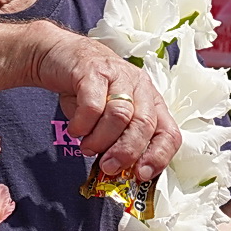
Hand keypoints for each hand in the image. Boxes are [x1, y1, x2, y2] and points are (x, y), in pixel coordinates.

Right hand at [28, 25, 180, 180]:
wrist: (60, 56)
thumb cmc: (88, 90)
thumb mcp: (109, 116)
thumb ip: (119, 140)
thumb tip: (120, 172)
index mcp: (151, 102)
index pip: (169, 133)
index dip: (159, 156)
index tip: (141, 175)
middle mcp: (140, 87)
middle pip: (144, 125)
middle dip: (126, 153)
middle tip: (108, 167)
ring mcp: (118, 76)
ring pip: (120, 116)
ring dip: (101, 140)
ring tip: (87, 148)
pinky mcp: (93, 71)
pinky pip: (92, 105)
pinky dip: (83, 125)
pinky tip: (76, 129)